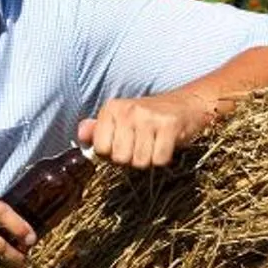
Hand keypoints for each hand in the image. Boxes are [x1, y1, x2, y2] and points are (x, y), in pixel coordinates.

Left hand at [78, 87, 210, 169]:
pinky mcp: (169, 125)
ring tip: (154, 145)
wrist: (186, 105)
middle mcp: (128, 110)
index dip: (112, 154)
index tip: (123, 144)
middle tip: (142, 146)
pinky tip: (165, 145)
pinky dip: (163, 159)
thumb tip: (81, 135)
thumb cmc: (149, 117)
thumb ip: (98, 129)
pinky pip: (159, 160)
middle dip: (131, 159)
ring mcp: (149, 117)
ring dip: (148, 160)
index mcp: (112, 108)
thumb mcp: (120, 119)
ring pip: (140, 162)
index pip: (100, 149)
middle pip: (120, 158)